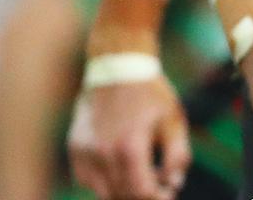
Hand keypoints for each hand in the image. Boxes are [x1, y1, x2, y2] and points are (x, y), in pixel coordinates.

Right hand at [67, 77, 190, 199]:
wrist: (118, 66)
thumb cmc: (151, 94)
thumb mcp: (174, 121)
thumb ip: (178, 157)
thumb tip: (173, 184)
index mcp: (129, 147)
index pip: (141, 192)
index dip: (157, 198)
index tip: (168, 194)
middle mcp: (102, 153)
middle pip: (121, 196)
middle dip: (143, 196)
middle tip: (159, 188)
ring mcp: (84, 152)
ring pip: (103, 192)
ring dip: (124, 192)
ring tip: (142, 178)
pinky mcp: (74, 149)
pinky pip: (88, 180)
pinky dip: (105, 183)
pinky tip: (122, 169)